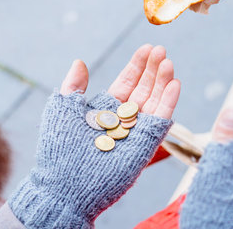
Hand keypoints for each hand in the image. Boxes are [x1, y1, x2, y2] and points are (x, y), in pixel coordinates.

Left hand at [9, 44, 180, 227]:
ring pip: (155, 101)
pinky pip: (161, 119)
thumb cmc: (58, 149)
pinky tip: (174, 84)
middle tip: (161, 50)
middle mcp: (123, 118)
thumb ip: (74, 86)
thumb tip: (79, 62)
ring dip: (163, 81)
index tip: (147, 48)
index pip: (127, 82)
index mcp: (105, 109)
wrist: (66, 185)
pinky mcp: (147, 143)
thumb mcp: (61, 110)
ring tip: (168, 62)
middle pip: (144, 88)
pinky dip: (169, 102)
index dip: (137, 65)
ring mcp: (137, 130)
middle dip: (153, 69)